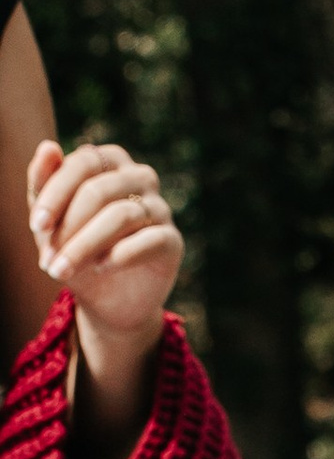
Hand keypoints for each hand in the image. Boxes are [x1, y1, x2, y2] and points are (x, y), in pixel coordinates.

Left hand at [29, 137, 179, 447]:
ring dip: (89, 239)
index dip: (55, 188)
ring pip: (125, 208)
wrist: (109, 314)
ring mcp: (161, 212)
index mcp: (108, 167)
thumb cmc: (77, 265)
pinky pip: (151, 238)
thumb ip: (44, 189)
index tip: (35, 229)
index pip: (82, 158)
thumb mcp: (50, 230)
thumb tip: (45, 145)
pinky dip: (123, 253)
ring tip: (67, 270)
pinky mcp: (173, 245)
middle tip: (47, 254)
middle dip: (70, 217)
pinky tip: (101, 275)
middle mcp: (139, 182)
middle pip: (102, 181)